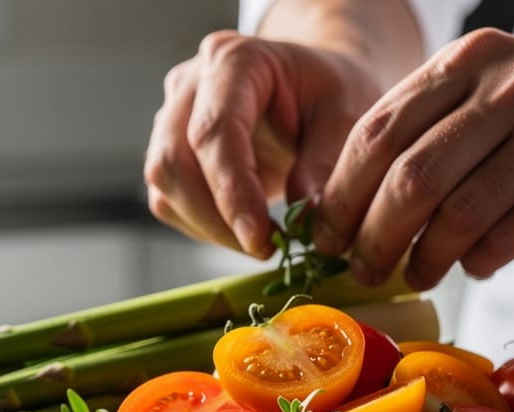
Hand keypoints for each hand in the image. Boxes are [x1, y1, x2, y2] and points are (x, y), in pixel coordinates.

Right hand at [144, 30, 383, 257]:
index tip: (259, 238)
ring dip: (209, 228)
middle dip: (216, 219)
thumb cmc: (329, 91)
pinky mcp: (170, 153)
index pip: (215, 131)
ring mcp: (172, 118)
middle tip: (266, 249)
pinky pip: (170, 201)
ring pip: (165, 185)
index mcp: (234, 60)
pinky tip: (244, 230)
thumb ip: (326, 161)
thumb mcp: (348, 113)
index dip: (232, 191)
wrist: (313, 86)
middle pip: (175, 161)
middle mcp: (190, 85)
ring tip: (262, 242)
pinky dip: (204, 228)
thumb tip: (304, 216)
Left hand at [313, 29, 513, 288]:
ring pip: (457, 214)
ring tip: (414, 274)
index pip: (378, 131)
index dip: (342, 193)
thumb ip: (433, 127)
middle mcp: (511, 86)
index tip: (327, 235)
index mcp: (472, 60)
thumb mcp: (499, 88)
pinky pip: (507, 237)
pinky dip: (477, 262)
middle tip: (362, 269)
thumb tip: (351, 204)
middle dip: (373, 236)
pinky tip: (472, 266)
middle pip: (409, 177)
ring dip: (423, 258)